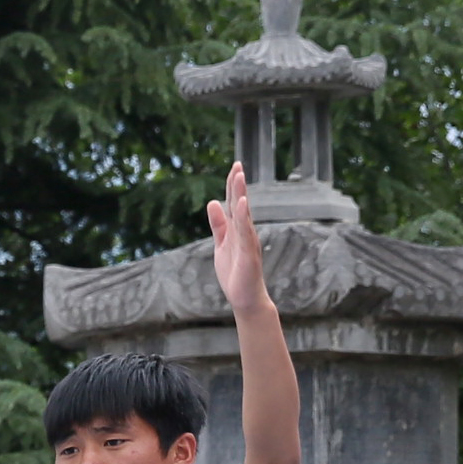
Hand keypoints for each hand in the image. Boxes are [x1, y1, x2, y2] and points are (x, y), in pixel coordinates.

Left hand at [207, 161, 269, 315]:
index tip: (235, 166)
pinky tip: (241, 204)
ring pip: (244, 215)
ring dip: (241, 196)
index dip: (233, 185)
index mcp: (238, 230)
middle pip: (240, 205)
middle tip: (237, 165)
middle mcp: (245, 233)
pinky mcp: (249, 254)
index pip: (234, 203)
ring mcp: (248, 243)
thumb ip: (218, 224)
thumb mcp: (221, 244)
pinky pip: (246, 233)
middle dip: (238, 185)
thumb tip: (213, 202)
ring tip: (239, 177)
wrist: (245, 298)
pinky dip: (243, 218)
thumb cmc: (235, 273)